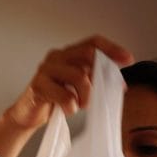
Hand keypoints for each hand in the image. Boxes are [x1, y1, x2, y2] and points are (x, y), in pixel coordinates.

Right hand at [4, 35, 133, 129]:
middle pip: (87, 55)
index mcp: (67, 54)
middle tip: (103, 92)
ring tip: (83, 105)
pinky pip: (65, 96)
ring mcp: (45, 70)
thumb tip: (120, 84)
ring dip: (87, 95)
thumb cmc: (54, 99)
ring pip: (79, 76)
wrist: (28, 114)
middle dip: (100, 75)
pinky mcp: (38, 86)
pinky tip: (68, 110)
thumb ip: (95, 80)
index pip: (93, 42)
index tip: (128, 60)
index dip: (112, 48)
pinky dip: (72, 107)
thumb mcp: (78, 87)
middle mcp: (56, 57)